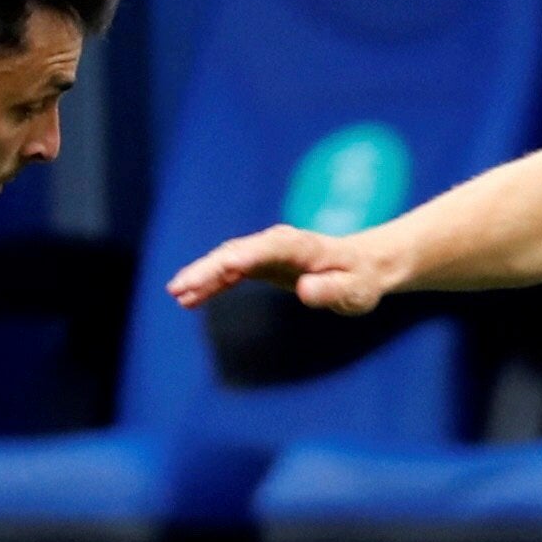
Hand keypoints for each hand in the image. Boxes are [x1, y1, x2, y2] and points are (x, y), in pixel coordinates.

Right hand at [167, 226, 401, 314]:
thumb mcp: (356, 291)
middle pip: (237, 253)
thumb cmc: (361, 280)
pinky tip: (189, 298)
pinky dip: (210, 283)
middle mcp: (278, 244)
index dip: (246, 257)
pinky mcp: (260, 263)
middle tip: (182, 288)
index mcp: (301, 247)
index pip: (268, 249)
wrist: (364, 267)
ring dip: (201, 276)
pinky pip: (229, 272)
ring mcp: (266, 252)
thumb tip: (306, 289)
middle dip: (208, 269)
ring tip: (177, 294)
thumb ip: (333, 289)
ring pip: (227, 261)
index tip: (225, 268)